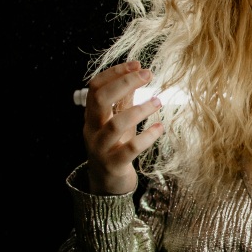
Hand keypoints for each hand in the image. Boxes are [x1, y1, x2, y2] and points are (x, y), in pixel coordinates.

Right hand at [83, 61, 163, 194]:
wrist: (106, 186)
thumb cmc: (114, 148)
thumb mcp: (118, 122)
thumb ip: (124, 101)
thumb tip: (136, 75)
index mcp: (92, 116)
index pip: (95, 87)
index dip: (115, 73)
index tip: (136, 64)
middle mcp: (92, 129)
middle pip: (101, 99)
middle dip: (124, 83)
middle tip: (147, 75)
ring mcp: (101, 148)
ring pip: (116, 124)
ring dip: (139, 109)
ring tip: (157, 101)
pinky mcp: (114, 164)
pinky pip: (130, 148)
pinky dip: (147, 136)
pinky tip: (160, 128)